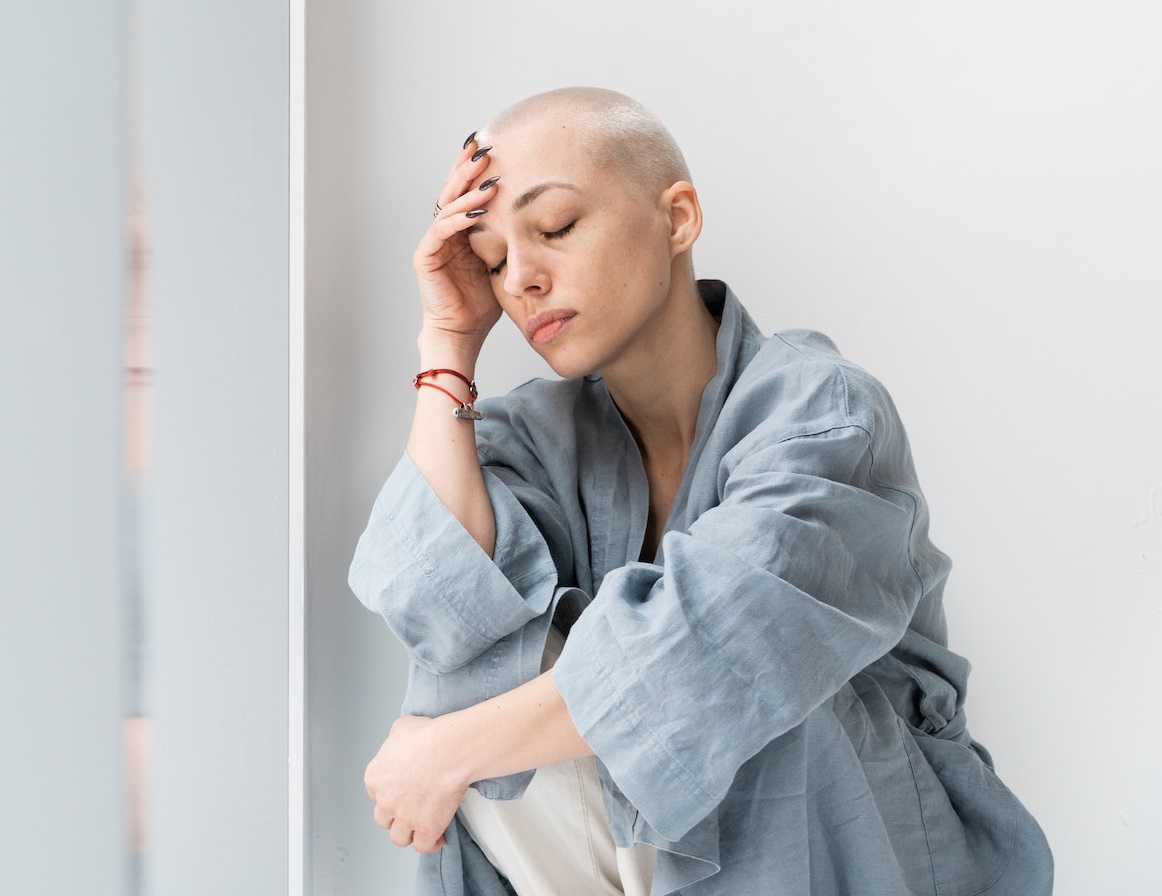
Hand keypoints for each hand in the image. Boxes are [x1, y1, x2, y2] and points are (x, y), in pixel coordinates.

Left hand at [364, 715, 468, 853]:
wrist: (448, 751)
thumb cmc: (428, 737)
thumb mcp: (402, 727)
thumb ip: (396, 738)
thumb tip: (401, 737)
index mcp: (375, 777)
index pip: (375, 793)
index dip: (389, 792)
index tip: (401, 790)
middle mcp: (386, 801)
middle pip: (383, 819)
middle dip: (395, 816)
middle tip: (409, 809)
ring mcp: (405, 817)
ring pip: (399, 838)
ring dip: (409, 833)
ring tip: (420, 827)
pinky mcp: (426, 828)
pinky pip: (424, 846)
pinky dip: (431, 844)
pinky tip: (438, 837)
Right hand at [414, 136, 503, 349]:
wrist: (463, 332)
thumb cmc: (483, 301)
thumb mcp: (501, 261)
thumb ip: (508, 236)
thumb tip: (535, 213)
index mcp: (459, 230)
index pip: (465, 191)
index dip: (474, 168)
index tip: (491, 143)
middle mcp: (443, 231)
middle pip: (452, 190)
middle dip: (467, 167)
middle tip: (484, 146)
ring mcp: (432, 242)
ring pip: (448, 206)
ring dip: (468, 190)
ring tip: (488, 176)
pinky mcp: (425, 257)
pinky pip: (442, 230)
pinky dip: (459, 218)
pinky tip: (478, 209)